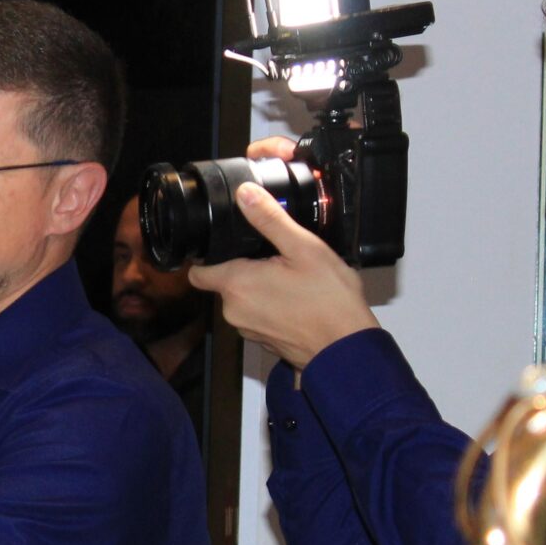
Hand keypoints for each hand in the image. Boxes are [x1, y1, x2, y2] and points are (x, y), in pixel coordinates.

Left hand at [188, 158, 378, 369]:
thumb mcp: (304, 248)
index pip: (198, 271)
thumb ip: (270, 220)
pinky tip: (296, 300)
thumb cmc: (330, 302)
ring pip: (243, 300)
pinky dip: (271, 306)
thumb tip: (245, 194)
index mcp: (236, 285)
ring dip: (260, 288)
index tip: (227, 246)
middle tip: (276, 259)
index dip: (208, 256)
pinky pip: (258, 316)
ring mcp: (247, 330)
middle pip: (225, 282)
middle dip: (245, 268)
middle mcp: (234, 311)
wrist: (347, 350)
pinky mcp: (263, 341)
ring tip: (291, 280)